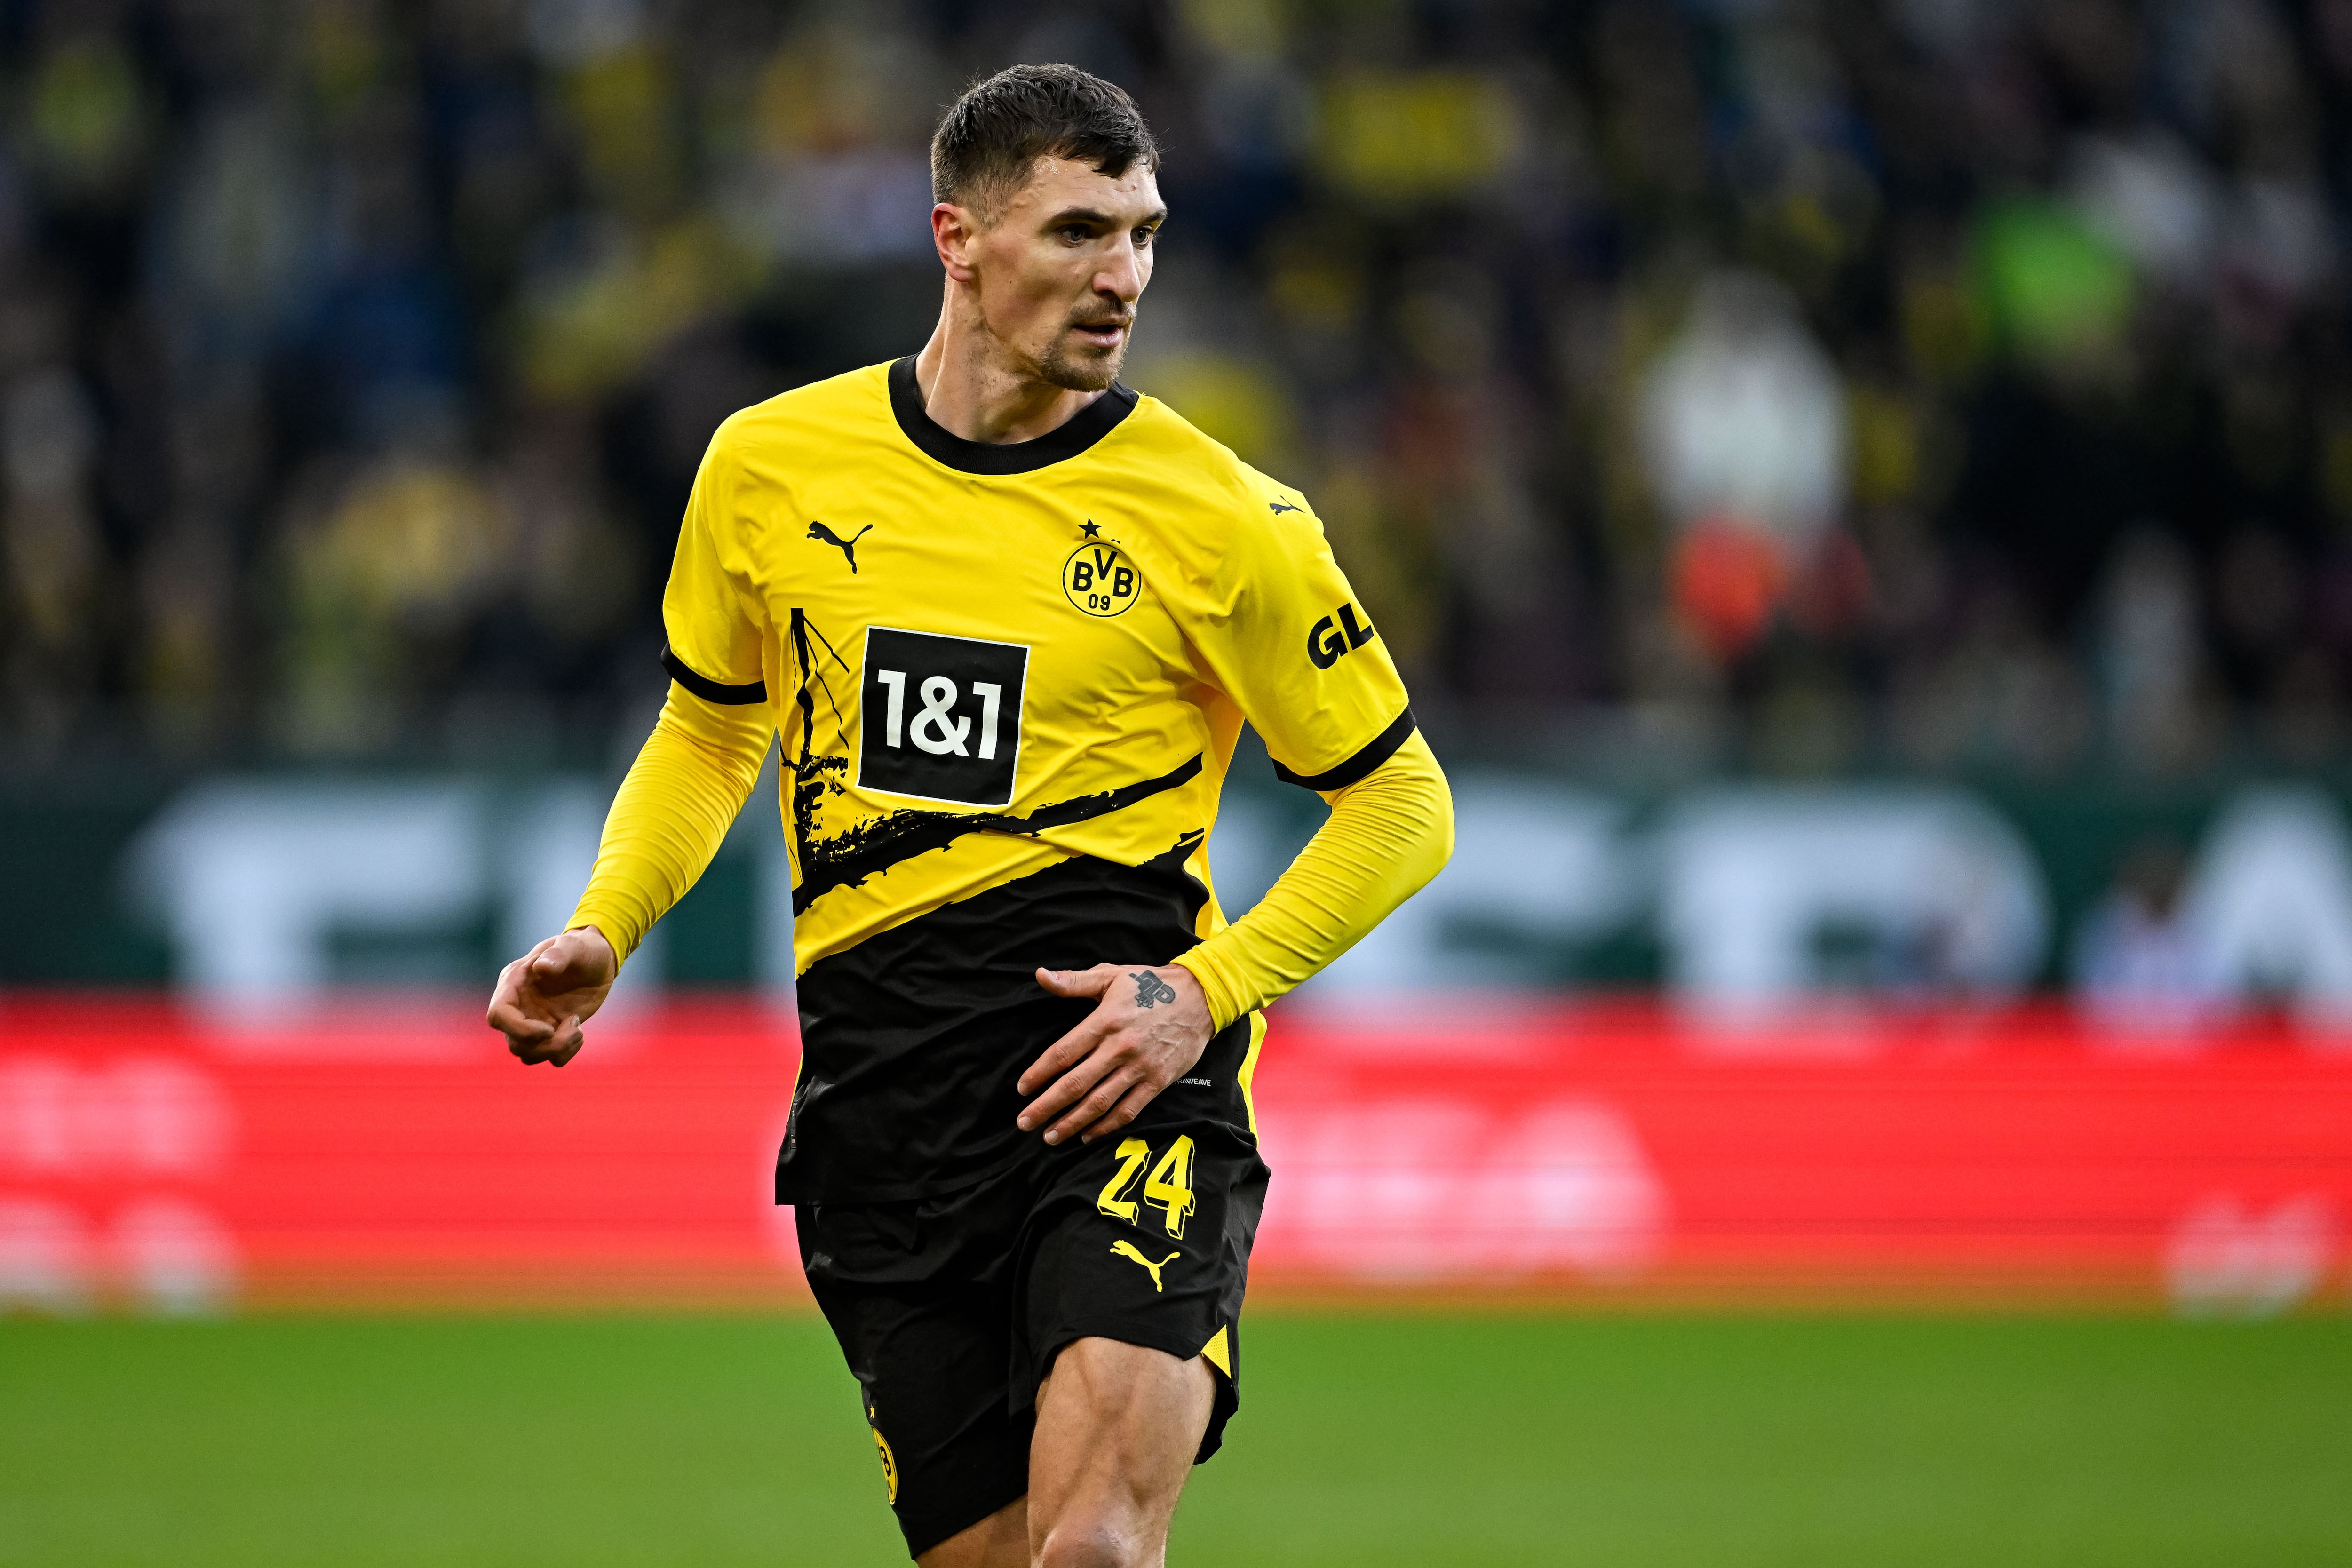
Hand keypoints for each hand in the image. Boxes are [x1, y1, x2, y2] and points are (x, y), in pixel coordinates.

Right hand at [486, 927, 617, 1066]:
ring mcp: (533, 1021)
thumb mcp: (574, 945)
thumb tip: (542, 966)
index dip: (519, 1029)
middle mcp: (519, 1006)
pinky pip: (549, 1057)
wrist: (598, 961)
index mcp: (514, 983)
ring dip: (556, 1050)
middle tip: (575, 1027)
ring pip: (528, 1054)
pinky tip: (578, 1033)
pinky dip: (565, 1053)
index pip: (498, 1015)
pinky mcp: (550, 1032)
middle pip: (514, 1043)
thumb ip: (558, 954)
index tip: (548, 1029)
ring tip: (577, 1029)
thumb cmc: (582, 948)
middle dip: (546, 1045)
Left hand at [1017, 963, 1213, 1145]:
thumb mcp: (1111, 975)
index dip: (1039, 1073)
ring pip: (1099, 1103)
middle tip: (1024, 1123)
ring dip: (1071, 1123)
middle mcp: (1120, 1048)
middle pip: (1075, 1084)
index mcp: (1105, 1021)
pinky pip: (1128, 1110)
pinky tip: (1086, 1136)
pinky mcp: (1157, 1081)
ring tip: (1049, 1137)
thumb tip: (1040, 975)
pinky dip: (1106, 1127)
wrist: (1201, 997)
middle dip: (1046, 1107)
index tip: (1022, 1089)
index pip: (1063, 1053)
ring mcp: (1139, 1067)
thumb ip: (1074, 981)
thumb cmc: (1151, 984)